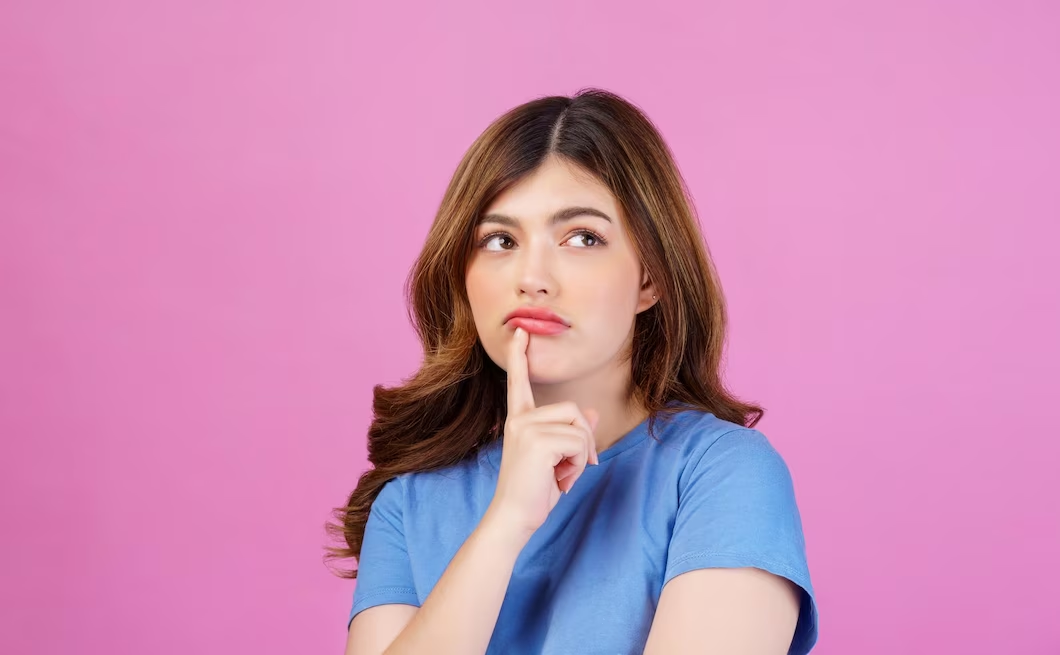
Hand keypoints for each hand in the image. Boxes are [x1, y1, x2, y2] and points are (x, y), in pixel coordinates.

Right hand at [486, 327, 599, 539]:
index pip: (519, 383)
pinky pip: (579, 442)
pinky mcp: (538, 441)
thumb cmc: (534, 491)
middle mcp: (520, 419)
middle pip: (574, 409)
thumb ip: (572, 433)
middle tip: (575, 468)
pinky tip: (561, 480)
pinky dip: (579, 464)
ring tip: (563, 476)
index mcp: (519, 420)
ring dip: (582, 455)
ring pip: (579, 427)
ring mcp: (527, 428)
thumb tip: (592, 413)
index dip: (521, 356)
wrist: (514, 517)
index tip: (521, 332)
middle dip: (585, 439)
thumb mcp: (557, 459)